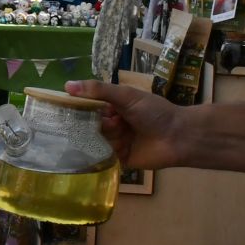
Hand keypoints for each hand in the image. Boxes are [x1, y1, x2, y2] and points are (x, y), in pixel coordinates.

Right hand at [64, 79, 183, 169]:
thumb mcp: (126, 96)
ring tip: (124, 134)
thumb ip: (99, 90)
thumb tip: (67, 85)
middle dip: (98, 123)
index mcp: (114, 106)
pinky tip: (110, 149)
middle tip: (112, 121)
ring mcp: (116, 142)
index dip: (80, 107)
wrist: (178, 136)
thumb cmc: (155, 112)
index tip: (66, 107)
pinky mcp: (120, 159)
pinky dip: (105, 153)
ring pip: (97, 140)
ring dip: (108, 136)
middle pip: (91, 124)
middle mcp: (113, 124)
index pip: (89, 106)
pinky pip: (104, 157)